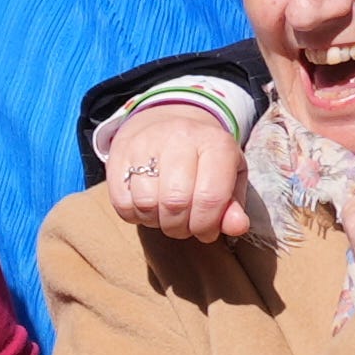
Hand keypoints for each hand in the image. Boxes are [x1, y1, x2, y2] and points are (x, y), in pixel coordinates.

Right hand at [100, 98, 251, 244]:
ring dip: (157, 222)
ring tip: (166, 215)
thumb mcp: (229, 176)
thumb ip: (233, 205)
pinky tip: (147, 207)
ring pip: (147, 204)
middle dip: (181, 227)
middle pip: (176, 203)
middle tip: (185, 227)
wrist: (165, 123)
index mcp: (215, 142)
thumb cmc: (203, 159)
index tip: (207, 231)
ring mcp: (144, 144)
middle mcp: (179, 137)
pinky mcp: (118, 154)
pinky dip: (135, 215)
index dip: (208, 225)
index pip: (210, 197)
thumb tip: (236, 227)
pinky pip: (122, 202)